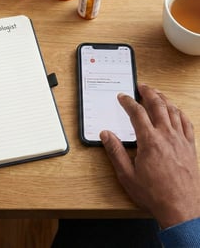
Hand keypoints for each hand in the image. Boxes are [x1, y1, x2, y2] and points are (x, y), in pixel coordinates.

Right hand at [100, 84, 199, 228]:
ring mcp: (181, 141)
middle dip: (149, 93)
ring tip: (157, 94)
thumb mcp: (127, 175)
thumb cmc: (154, 193)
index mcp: (150, 141)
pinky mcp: (190, 147)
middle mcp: (167, 136)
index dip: (128, 102)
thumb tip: (106, 135)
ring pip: (174, 112)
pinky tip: (177, 111)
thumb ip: (115, 152)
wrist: (181, 208)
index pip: (137, 113)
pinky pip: (187, 123)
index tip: (122, 97)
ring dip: (165, 99)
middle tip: (142, 86)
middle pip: (158, 106)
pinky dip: (180, 113)